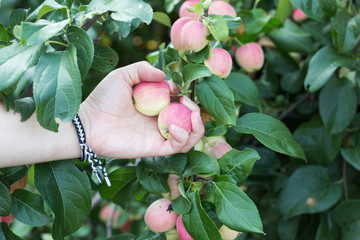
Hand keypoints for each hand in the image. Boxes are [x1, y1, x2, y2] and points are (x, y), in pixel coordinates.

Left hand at [79, 61, 203, 158]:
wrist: (88, 124)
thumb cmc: (102, 99)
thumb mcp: (122, 76)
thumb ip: (142, 69)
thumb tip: (164, 76)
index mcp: (155, 106)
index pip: (180, 104)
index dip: (185, 96)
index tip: (178, 89)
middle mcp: (160, 122)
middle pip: (190, 122)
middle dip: (196, 111)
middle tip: (187, 102)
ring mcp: (158, 136)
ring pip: (189, 137)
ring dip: (197, 126)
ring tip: (190, 114)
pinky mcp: (155, 148)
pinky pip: (178, 146)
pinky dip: (183, 137)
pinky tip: (175, 126)